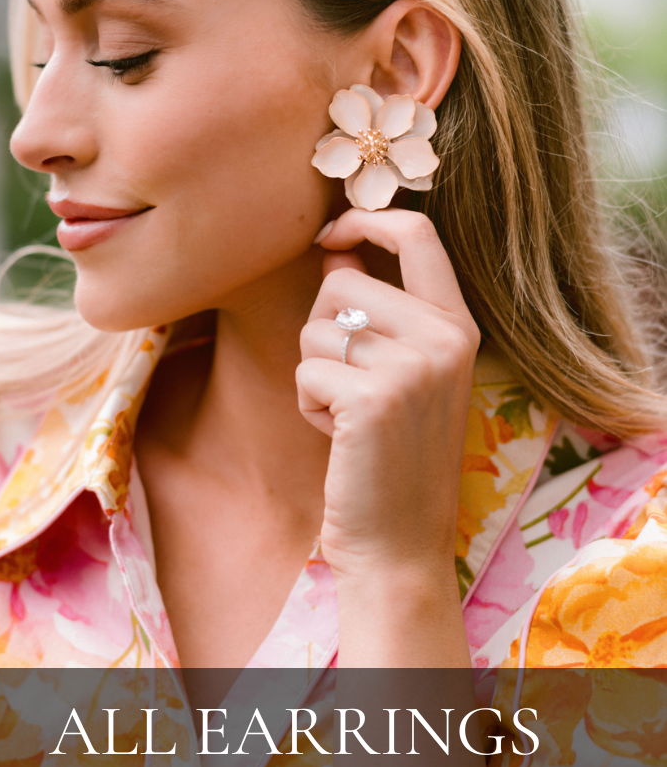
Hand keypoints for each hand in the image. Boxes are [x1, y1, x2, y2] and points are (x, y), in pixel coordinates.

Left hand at [297, 207, 479, 588]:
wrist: (399, 546)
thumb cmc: (392, 456)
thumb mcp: (405, 374)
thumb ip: (380, 311)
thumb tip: (335, 254)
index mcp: (459, 327)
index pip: (418, 234)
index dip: (364, 221)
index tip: (329, 235)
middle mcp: (445, 338)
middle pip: (342, 283)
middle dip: (322, 329)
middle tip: (348, 386)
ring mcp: (413, 367)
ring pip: (316, 326)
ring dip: (315, 371)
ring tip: (347, 416)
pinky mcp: (372, 398)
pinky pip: (306, 368)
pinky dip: (307, 402)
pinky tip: (336, 436)